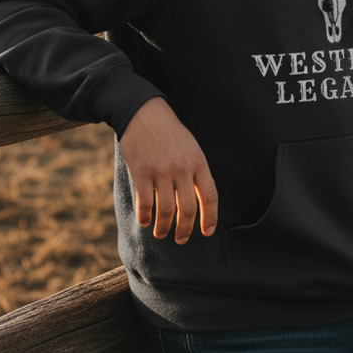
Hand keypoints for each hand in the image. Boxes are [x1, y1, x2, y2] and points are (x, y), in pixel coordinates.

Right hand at [118, 98, 217, 243]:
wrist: (143, 113)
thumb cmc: (169, 132)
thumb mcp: (190, 147)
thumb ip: (195, 170)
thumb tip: (199, 198)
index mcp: (198, 162)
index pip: (209, 195)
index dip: (210, 217)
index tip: (207, 232)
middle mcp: (182, 168)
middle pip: (188, 208)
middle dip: (185, 229)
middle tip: (181, 239)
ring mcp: (161, 171)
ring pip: (167, 210)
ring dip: (164, 227)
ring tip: (161, 233)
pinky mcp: (141, 172)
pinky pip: (145, 202)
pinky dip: (145, 216)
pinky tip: (144, 221)